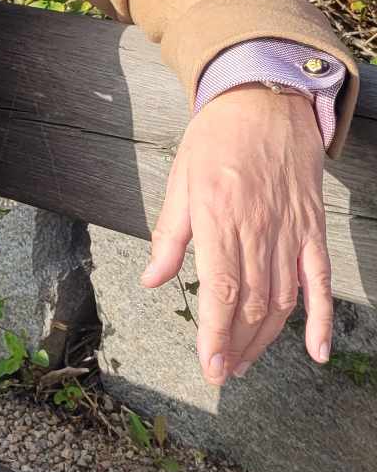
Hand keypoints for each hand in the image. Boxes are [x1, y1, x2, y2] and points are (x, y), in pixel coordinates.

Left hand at [140, 84, 333, 384]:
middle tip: (223, 371)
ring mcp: (289, 230)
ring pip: (281, 300)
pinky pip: (319, 281)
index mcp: (218, 216)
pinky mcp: (311, 229)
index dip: (217, 335)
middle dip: (236, 345)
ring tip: (245, 361)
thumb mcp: (181, 180)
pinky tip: (316, 351)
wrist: (264, 101)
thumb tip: (152, 280)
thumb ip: (169, 236)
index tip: (210, 367)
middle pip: (251, 303)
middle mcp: (256, 228)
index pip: (221, 290)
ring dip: (264, 339)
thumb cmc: (216, 138)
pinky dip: (319, 318)